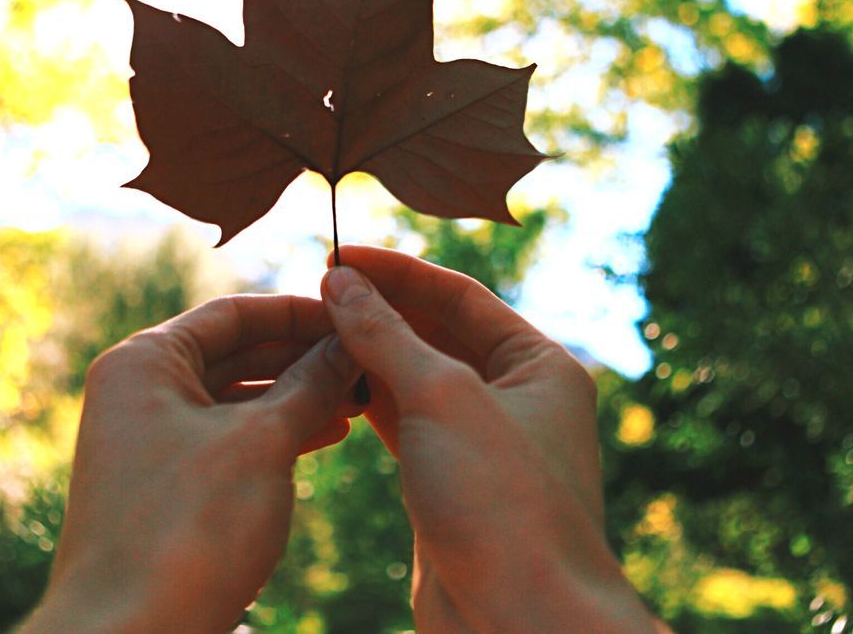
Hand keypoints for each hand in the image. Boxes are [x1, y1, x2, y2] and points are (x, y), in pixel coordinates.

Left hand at [23, 294, 361, 632]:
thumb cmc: (186, 530)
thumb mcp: (261, 444)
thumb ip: (310, 383)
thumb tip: (349, 341)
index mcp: (144, 362)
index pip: (232, 314)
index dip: (297, 311)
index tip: (352, 314)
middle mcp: (139, 393)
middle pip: (235, 354)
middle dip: (303, 356)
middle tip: (365, 359)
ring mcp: (149, 441)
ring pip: (236, 400)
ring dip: (297, 396)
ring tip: (359, 400)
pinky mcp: (165, 486)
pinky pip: (228, 440)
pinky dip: (276, 435)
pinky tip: (329, 435)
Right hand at [321, 247, 654, 632]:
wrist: (520, 620)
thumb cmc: (503, 505)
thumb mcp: (441, 399)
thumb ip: (387, 335)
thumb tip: (342, 280)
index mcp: (539, 366)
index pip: (459, 297)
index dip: (397, 272)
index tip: (338, 255)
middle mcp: (517, 398)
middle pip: (438, 334)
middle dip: (380, 310)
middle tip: (318, 288)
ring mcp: (483, 444)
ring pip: (417, 381)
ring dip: (369, 355)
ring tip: (313, 330)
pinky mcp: (451, 484)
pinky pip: (406, 426)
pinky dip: (369, 403)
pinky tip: (331, 385)